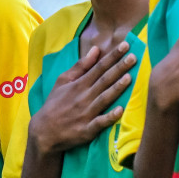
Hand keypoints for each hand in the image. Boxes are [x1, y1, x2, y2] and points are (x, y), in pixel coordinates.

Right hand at [29, 41, 136, 155]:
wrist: (44, 132)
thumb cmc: (55, 104)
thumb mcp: (62, 81)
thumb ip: (80, 66)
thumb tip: (96, 50)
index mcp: (79, 84)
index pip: (98, 67)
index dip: (112, 56)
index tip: (125, 46)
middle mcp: (84, 97)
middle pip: (104, 80)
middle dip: (119, 68)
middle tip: (134, 57)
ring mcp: (86, 114)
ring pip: (104, 98)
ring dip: (116, 88)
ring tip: (129, 77)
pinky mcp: (87, 130)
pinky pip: (100, 123)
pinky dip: (109, 117)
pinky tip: (120, 110)